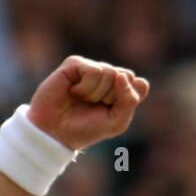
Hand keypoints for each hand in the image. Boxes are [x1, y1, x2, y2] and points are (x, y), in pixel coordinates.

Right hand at [27, 56, 149, 151]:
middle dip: (112, 97)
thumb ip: (130, 101)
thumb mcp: (117, 122)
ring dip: (96, 94)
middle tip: (95, 107)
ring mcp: (92, 68)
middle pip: (126, 76)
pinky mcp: (76, 63)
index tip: (113, 112)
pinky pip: (94, 71)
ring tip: (82, 100)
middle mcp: (108, 76)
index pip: (139, 84)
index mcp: (121, 89)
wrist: (56, 132)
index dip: (128, 100)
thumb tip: (121, 74)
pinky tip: (73, 92)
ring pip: (110, 73)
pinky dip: (86, 88)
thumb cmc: (87, 128)